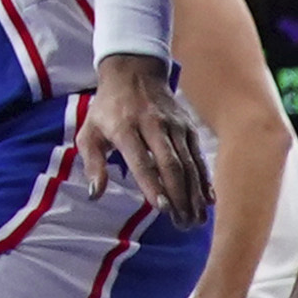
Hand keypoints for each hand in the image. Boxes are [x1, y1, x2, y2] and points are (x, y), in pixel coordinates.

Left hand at [73, 52, 212, 226]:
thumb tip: (95, 194)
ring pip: (188, 163)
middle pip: (170, 164)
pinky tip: (208, 200)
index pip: (141, 160)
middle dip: (178, 196)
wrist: (133, 73)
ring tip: (195, 220)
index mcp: (125, 128)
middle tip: (182, 224)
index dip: (152, 184)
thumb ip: (92, 164)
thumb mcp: (89, 132)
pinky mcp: (188, 127)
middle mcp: (153, 126)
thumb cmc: (107, 109)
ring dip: (194, 193)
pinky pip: (198, 157)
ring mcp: (174, 126)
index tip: (161, 208)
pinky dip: (204, 179)